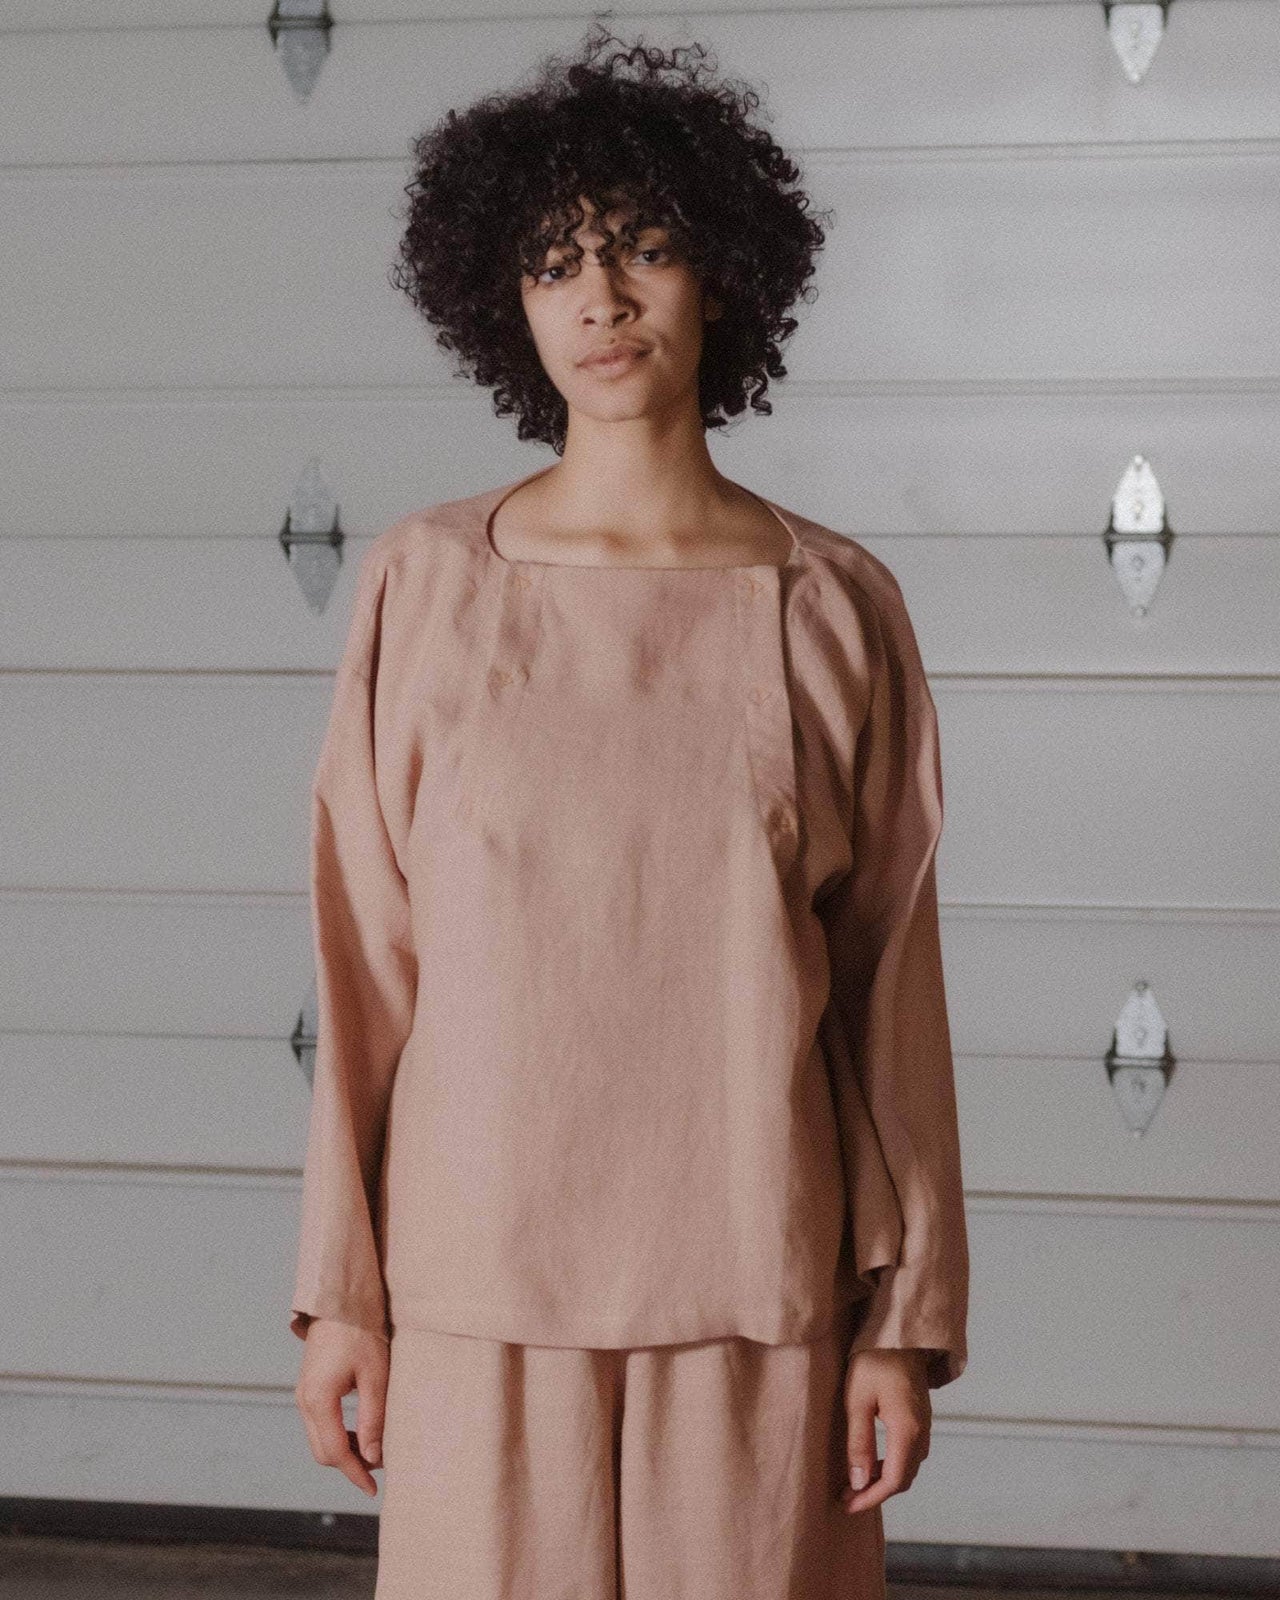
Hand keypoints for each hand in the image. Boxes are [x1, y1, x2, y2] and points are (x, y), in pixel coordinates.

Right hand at [294, 1317, 389, 1497]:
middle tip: (379, 1469)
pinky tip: (361, 1432)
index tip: (373, 1489)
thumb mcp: (375, 1375)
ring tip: (374, 1450)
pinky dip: (338, 1435)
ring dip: (344, 1451)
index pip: (335, 1452)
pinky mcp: (309, 1388)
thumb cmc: (361, 1332)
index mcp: (318, 1400)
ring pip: (320, 1440)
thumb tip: (374, 1458)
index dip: (355, 1474)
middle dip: (350, 1466)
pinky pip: (319, 1424)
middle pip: (323, 1452)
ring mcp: (303, 1394)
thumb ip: (373, 1418)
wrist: (340, 1300)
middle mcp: (304, 1400)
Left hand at [839, 1347, 931, 1514]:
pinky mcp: (921, 1416)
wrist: (897, 1331)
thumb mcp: (857, 1400)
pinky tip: (873, 1460)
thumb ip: (859, 1443)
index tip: (847, 1504)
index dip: (871, 1497)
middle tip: (848, 1497)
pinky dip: (892, 1464)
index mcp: (907, 1430)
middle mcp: (922, 1431)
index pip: (893, 1480)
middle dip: (876, 1493)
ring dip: (885, 1480)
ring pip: (909, 1466)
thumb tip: (858, 1482)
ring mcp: (925, 1423)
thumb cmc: (873, 1361)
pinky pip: (910, 1452)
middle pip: (904, 1478)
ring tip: (857, 1482)